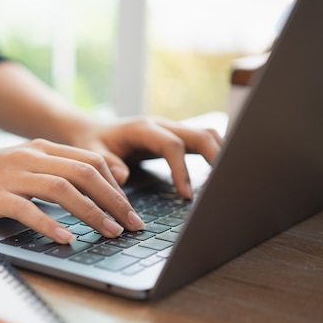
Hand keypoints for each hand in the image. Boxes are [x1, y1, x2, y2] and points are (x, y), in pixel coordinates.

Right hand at [0, 139, 144, 243]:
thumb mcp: (23, 165)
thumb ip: (53, 172)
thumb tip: (90, 196)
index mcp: (43, 148)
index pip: (91, 162)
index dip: (116, 187)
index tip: (129, 210)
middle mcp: (32, 156)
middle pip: (84, 173)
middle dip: (114, 201)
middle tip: (132, 225)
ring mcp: (13, 174)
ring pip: (62, 189)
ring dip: (92, 213)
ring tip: (110, 232)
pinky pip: (28, 209)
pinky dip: (50, 224)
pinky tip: (65, 238)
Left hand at [70, 116, 223, 198]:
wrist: (91, 131)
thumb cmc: (92, 144)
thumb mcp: (92, 153)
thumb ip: (106, 164)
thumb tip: (123, 176)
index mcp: (143, 129)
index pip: (172, 146)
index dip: (182, 170)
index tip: (187, 196)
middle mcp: (162, 126)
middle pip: (200, 135)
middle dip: (217, 158)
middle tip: (226, 185)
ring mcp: (171, 131)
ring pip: (207, 135)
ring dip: (222, 154)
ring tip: (231, 181)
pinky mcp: (176, 138)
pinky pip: (202, 142)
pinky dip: (216, 154)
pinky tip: (223, 175)